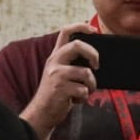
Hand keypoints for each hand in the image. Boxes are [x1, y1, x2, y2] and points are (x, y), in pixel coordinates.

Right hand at [20, 23, 98, 139]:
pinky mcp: (60, 89)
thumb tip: (95, 60)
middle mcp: (54, 62)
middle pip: (77, 45)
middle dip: (93, 54)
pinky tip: (76, 100)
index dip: (81, 26)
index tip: (94, 30)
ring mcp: (56, 75)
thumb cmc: (57, 93)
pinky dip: (84, 97)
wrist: (43, 112)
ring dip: (92, 84)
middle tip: (97, 66)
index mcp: (56, 56)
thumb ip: (72, 64)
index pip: (65, 31)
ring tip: (86, 90)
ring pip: (85, 73)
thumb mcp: (60, 73)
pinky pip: (83, 90)